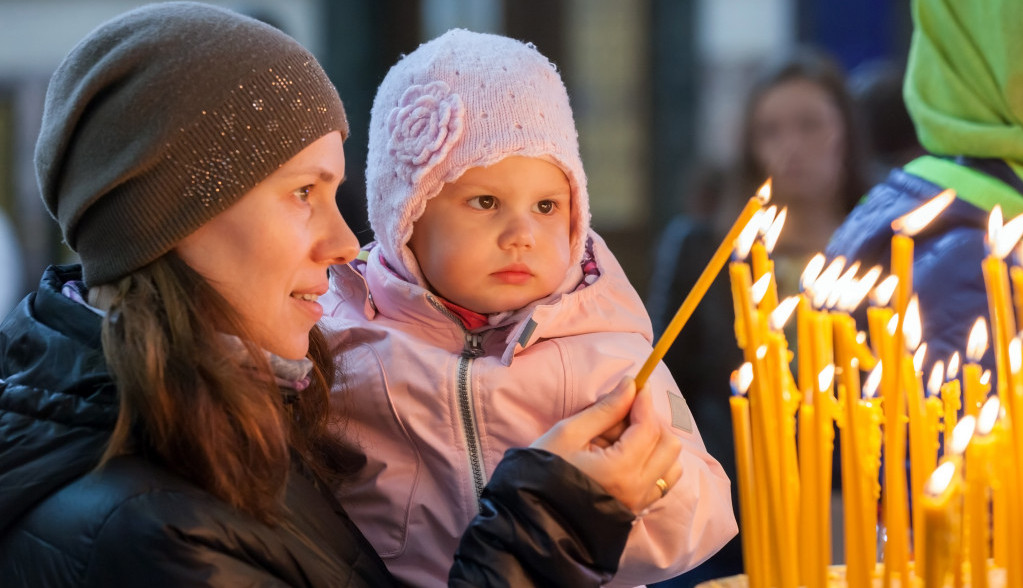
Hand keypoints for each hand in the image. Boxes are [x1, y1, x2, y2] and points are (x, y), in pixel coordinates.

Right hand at [531, 377, 682, 513]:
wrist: (534, 516)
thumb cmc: (544, 471)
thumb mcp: (569, 433)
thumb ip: (605, 410)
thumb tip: (630, 385)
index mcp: (620, 470)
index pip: (648, 427)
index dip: (643, 401)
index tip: (636, 385)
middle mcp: (638, 489)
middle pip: (668, 444)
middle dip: (651, 421)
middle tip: (625, 413)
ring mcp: (640, 503)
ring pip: (671, 465)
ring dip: (656, 443)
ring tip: (626, 437)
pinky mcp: (637, 510)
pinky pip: (662, 483)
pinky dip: (655, 463)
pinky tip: (629, 456)